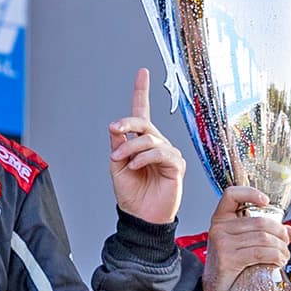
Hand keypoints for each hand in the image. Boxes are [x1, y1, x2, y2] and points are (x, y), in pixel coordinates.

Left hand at [107, 69, 183, 225]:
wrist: (141, 217)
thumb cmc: (131, 194)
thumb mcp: (117, 166)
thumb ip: (118, 144)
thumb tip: (116, 127)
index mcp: (141, 143)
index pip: (142, 113)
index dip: (142, 92)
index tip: (142, 73)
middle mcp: (157, 144)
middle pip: (144, 123)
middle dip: (127, 124)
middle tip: (114, 130)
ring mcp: (168, 154)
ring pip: (150, 139)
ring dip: (131, 147)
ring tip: (119, 159)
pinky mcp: (176, 166)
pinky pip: (161, 153)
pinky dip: (144, 158)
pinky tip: (136, 166)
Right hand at [202, 184, 290, 290]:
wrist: (216, 288)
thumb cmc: (230, 264)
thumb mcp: (244, 244)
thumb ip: (266, 234)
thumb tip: (289, 230)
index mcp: (221, 219)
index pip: (231, 195)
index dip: (250, 193)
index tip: (266, 201)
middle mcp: (219, 228)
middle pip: (260, 222)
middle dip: (280, 233)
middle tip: (286, 242)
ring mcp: (222, 243)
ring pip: (263, 238)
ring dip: (280, 248)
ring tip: (284, 255)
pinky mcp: (228, 259)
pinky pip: (260, 252)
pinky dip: (275, 256)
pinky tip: (278, 261)